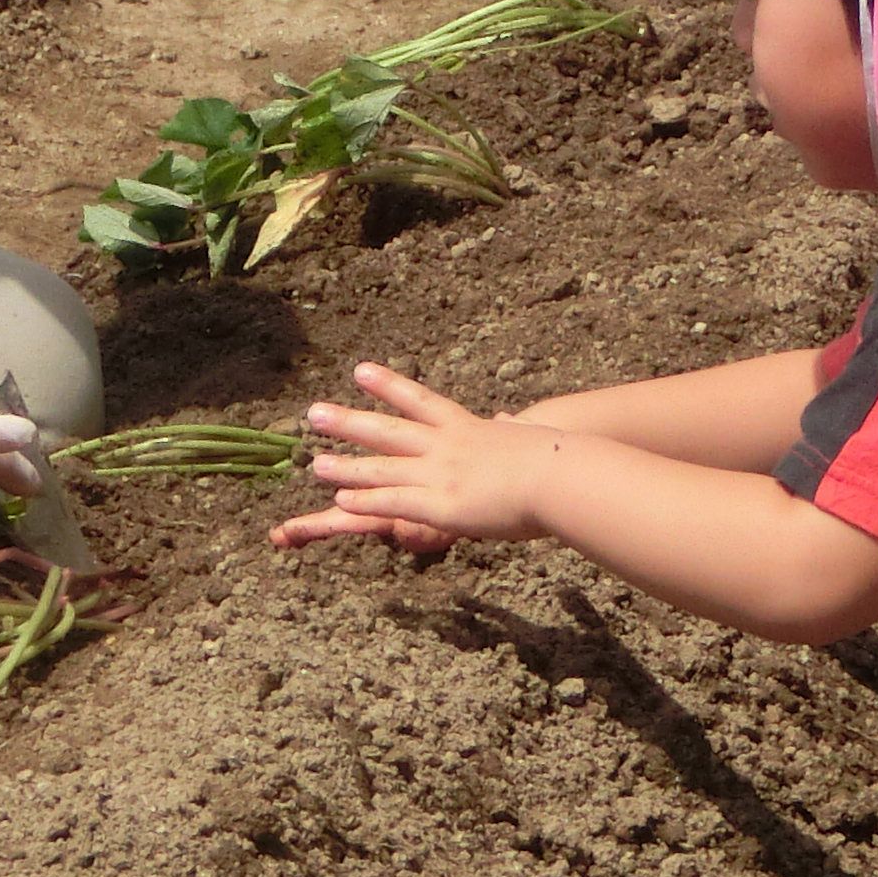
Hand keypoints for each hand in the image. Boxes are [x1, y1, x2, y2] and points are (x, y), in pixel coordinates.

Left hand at [274, 363, 555, 558]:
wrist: (562, 475)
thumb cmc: (557, 458)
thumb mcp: (524, 435)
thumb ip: (507, 429)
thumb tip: (507, 418)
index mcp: (468, 427)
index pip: (419, 401)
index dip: (388, 386)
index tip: (360, 371)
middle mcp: (447, 446)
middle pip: (389, 431)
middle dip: (350, 422)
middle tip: (315, 413)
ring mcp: (441, 474)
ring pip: (383, 469)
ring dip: (347, 466)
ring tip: (315, 463)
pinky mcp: (442, 506)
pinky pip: (395, 501)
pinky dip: (367, 500)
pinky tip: (341, 500)